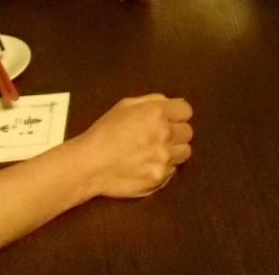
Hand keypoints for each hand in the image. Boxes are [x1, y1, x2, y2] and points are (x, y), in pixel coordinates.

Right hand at [78, 94, 193, 198]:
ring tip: (155, 152)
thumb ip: (151, 101)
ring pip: (185, 152)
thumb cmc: (104, 131)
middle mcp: (165, 134)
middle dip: (176, 132)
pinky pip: (173, 170)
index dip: (177, 114)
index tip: (169, 119)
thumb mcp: (125, 105)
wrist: (90, 165)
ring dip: (174, 150)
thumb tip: (170, 104)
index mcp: (157, 113)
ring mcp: (164, 158)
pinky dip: (164, 167)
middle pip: (188, 132)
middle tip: (159, 137)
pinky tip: (147, 165)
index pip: (186, 110)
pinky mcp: (160, 177)